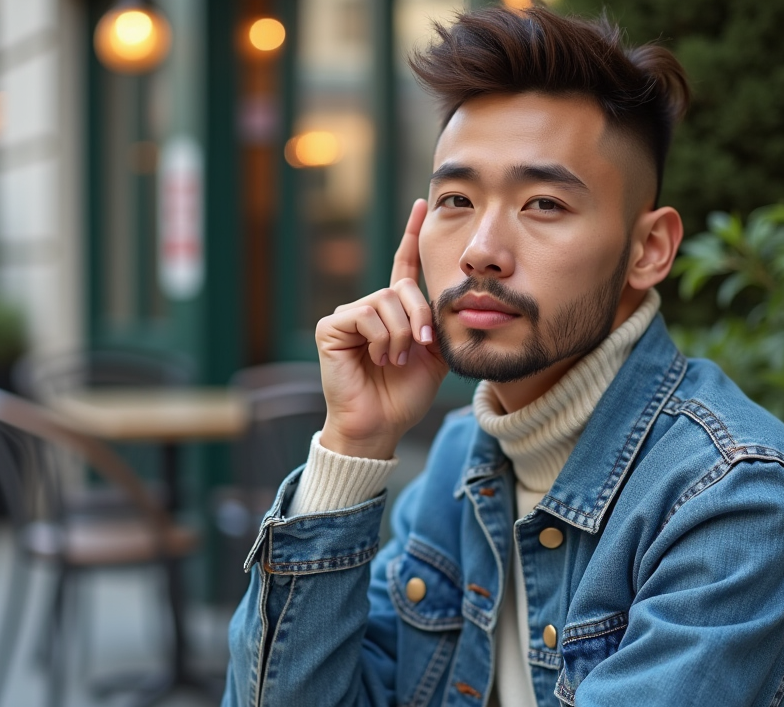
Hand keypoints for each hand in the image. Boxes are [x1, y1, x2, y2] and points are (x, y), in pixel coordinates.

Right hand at [316, 199, 447, 459]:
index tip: (423, 204)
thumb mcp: (435, 357)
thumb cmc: (404, 396)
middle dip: (420, 315)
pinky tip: (378, 359)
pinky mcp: (331, 328)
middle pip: (402, 288)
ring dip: (400, 335)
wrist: (380, 424)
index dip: (412, 236)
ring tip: (395, 360)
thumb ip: (441, 325)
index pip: (403, 266)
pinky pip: (366, 315)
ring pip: (387, 302)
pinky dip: (381, 339)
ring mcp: (348, 316)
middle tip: (422, 345)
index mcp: (393, 312)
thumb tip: (452, 299)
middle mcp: (368, 308)